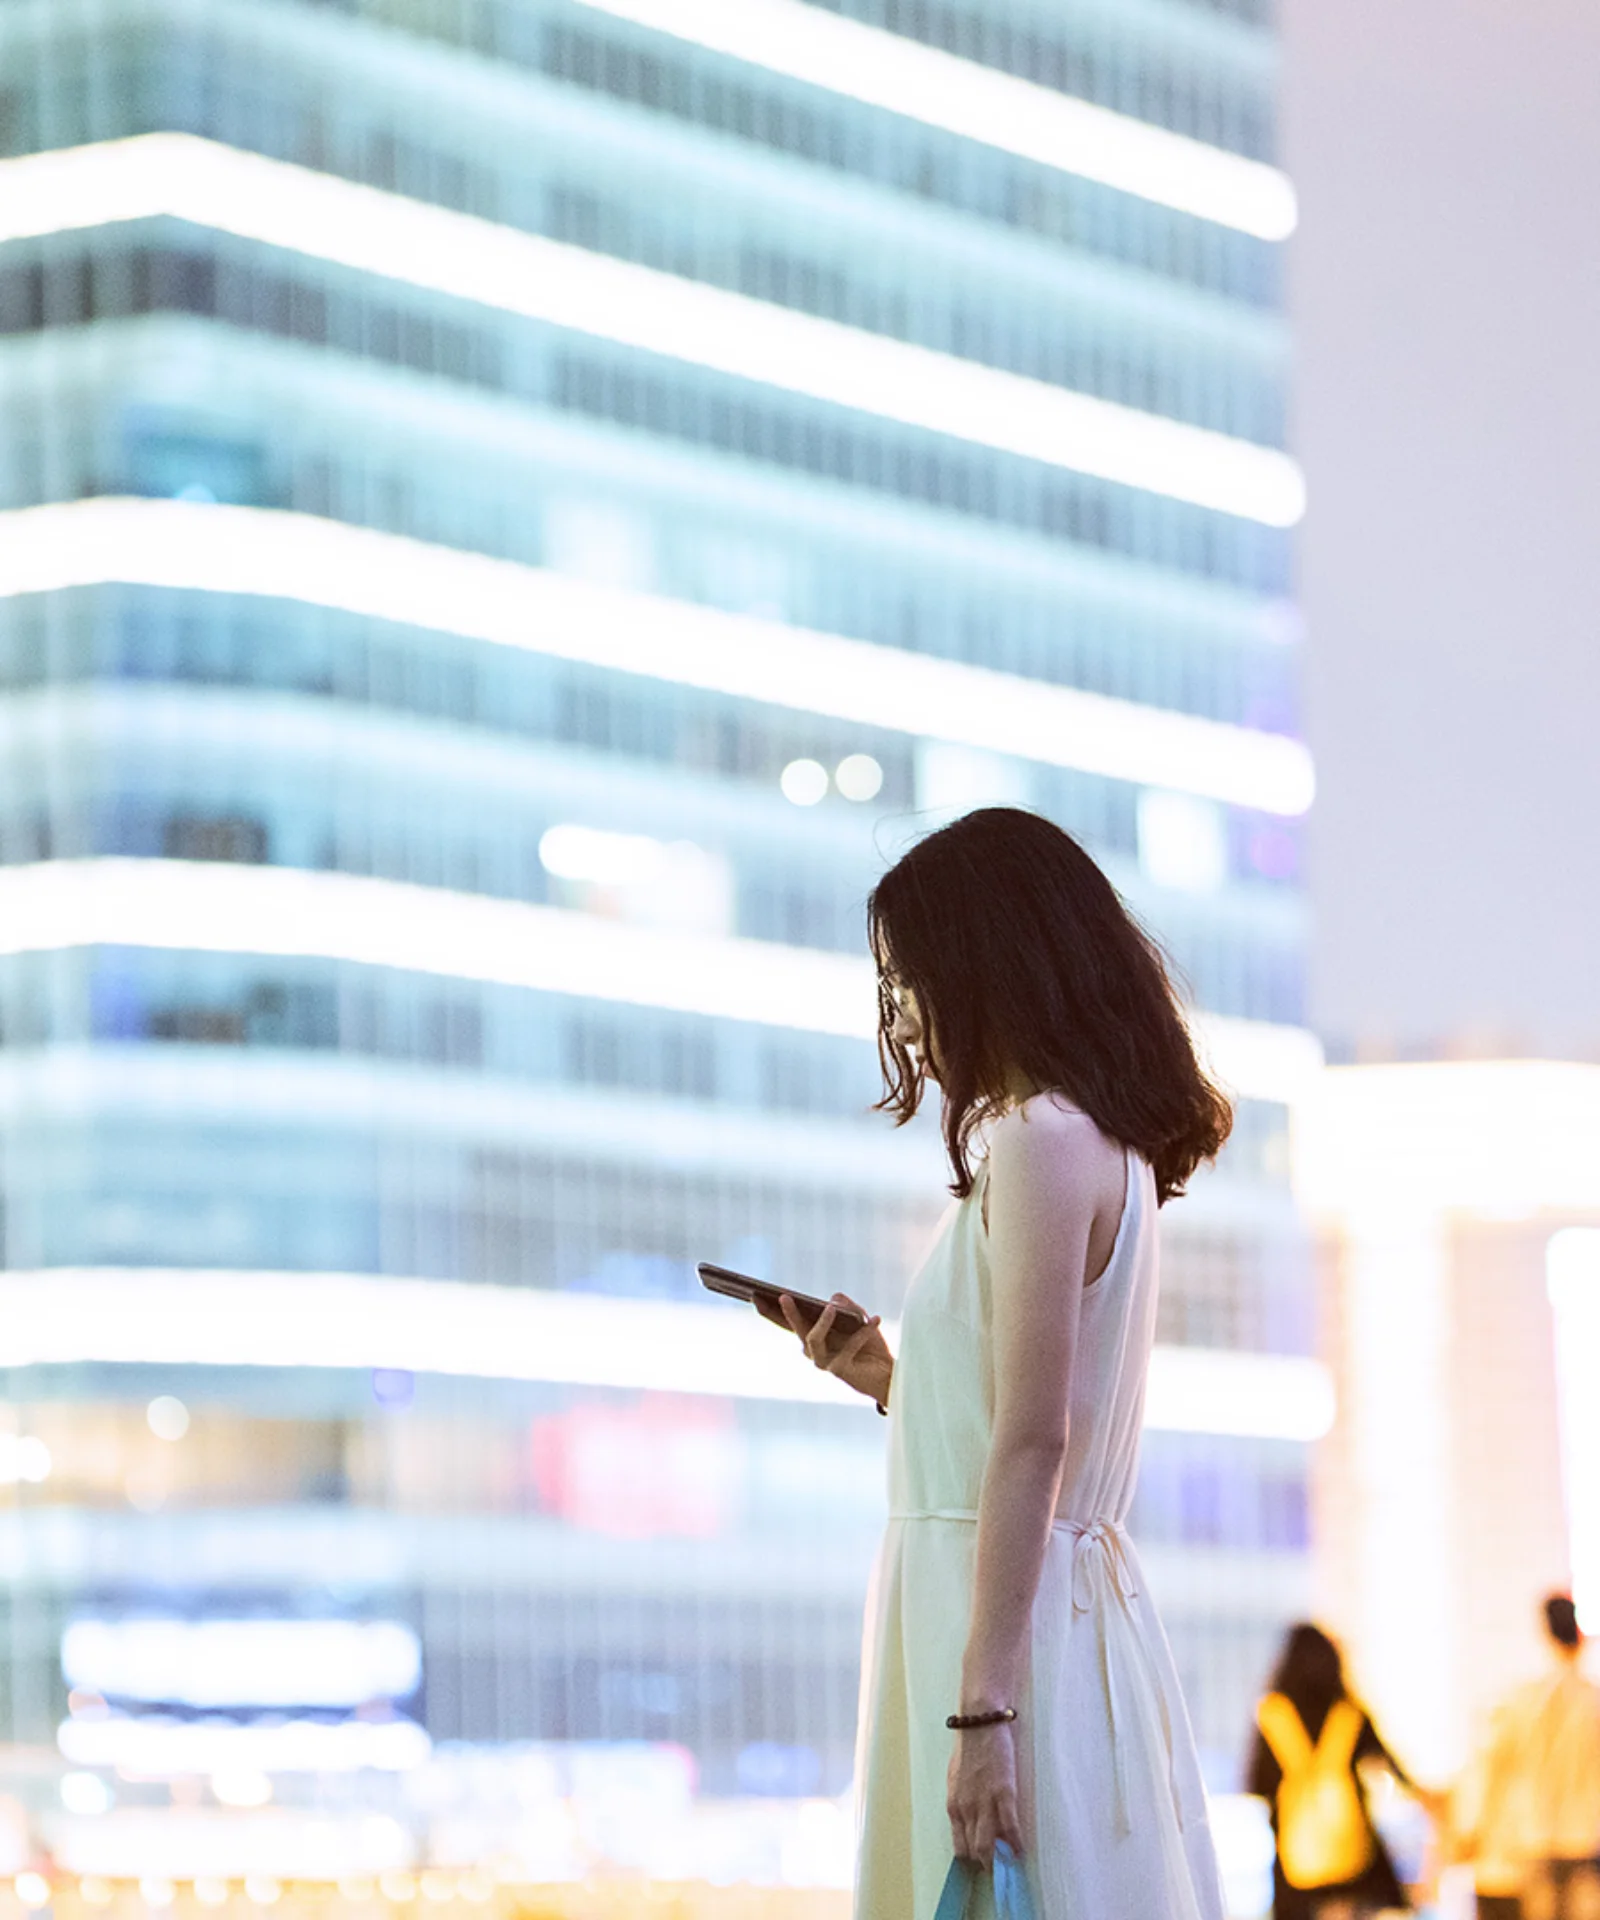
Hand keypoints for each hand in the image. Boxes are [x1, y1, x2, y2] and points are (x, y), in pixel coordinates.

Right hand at [776, 1292, 892, 1407]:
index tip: (755, 1295)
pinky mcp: (839, 1370)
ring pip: (813, 1339)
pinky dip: (863, 1332)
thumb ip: (846, 1306)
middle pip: (796, 1328)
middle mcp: (813, 1350)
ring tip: (831, 1307)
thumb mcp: (858, 1318)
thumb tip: (832, 1300)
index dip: (771, 1310)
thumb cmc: (870, 1345)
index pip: (788, 1321)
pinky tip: (875, 1319)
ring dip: (822, 1322)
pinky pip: (849, 1346)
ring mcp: (824, 1362)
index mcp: (814, 1335)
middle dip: (789, 1313)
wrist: (888, 1373)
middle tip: (784, 1297)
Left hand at [947, 1721, 1022, 1866]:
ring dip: (1001, 1860)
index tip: (980, 1865)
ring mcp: (985, 1802)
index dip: (971, 1859)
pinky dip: (1016, 1843)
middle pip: (975, 1850)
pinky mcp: (1004, 1793)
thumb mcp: (956, 1778)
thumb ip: (962, 1801)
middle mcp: (966, 1809)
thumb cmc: (968, 1747)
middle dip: (987, 1864)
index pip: (959, 1845)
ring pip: (990, 1845)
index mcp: (954, 1805)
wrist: (979, 1722)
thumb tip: (969, 1820)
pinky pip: (1010, 1827)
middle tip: (999, 1871)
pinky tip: (1021, 1850)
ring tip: (1011, 1865)